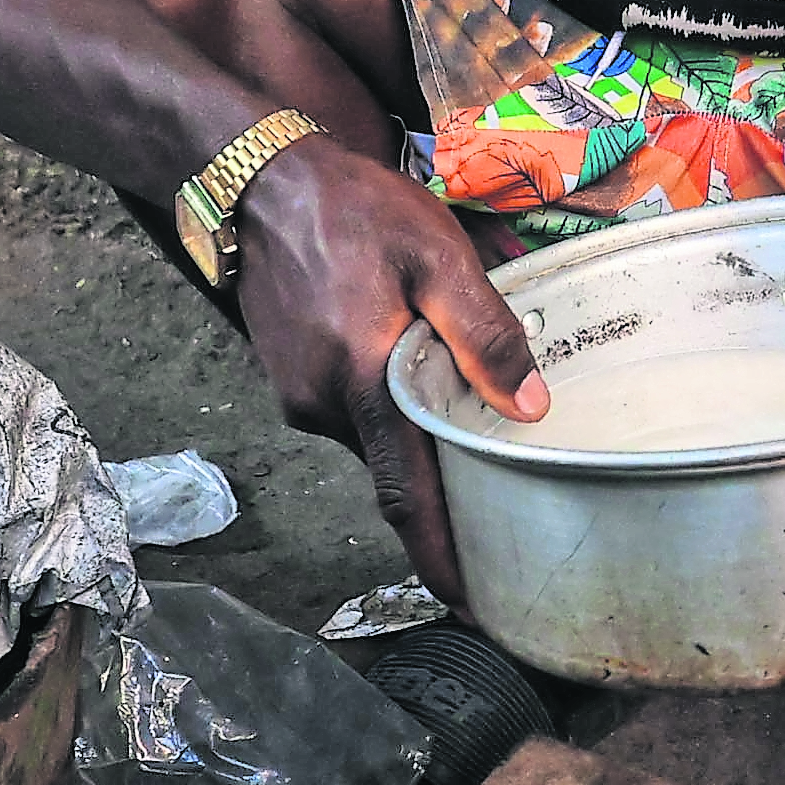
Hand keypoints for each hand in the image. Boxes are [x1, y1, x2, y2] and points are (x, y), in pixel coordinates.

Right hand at [227, 126, 536, 597]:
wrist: (255, 179)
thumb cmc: (353, 209)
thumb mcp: (436, 254)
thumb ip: (484, 332)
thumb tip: (529, 408)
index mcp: (364, 384)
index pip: (406, 496)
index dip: (440, 557)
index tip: (473, 605)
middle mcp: (324, 407)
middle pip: (395, 472)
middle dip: (444, 497)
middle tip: (504, 512)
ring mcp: (298, 396)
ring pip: (373, 440)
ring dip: (414, 439)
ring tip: (468, 419)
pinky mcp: (288, 378)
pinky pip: (351, 413)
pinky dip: (386, 412)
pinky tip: (415, 378)